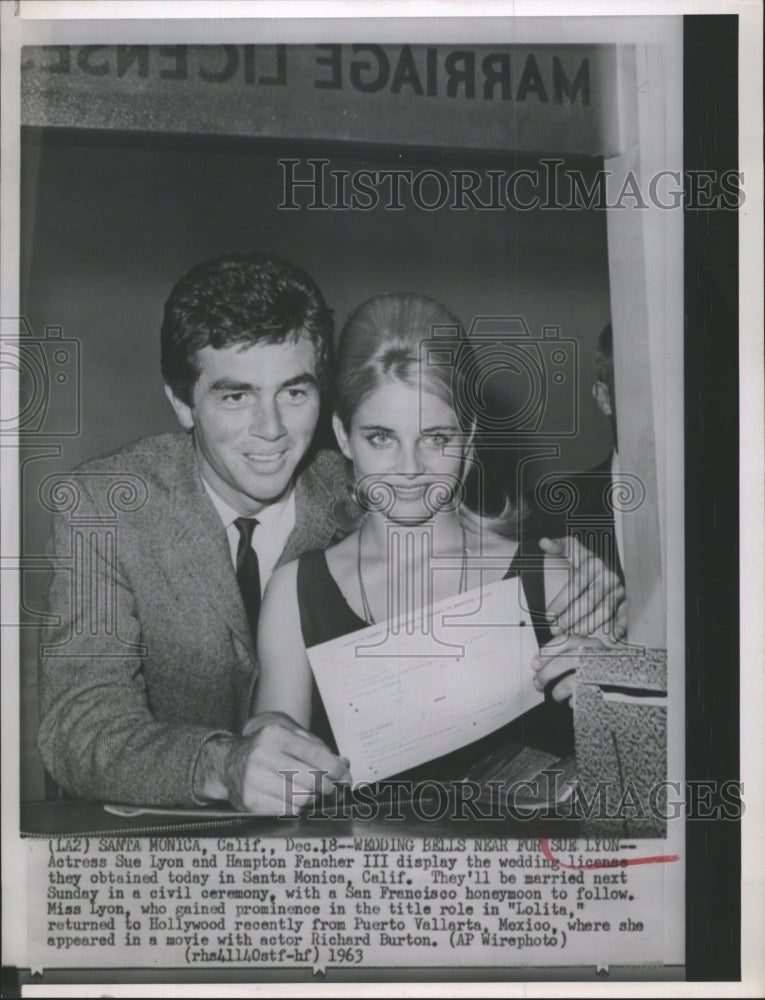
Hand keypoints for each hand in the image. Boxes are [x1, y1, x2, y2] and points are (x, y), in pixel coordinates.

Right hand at [196, 713, 350, 814]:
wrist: (228, 764)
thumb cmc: (266, 750)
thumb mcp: (288, 738)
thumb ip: (318, 749)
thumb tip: (344, 764)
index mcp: (275, 735)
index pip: (317, 755)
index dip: (337, 769)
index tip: (346, 777)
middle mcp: (263, 755)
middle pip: (313, 780)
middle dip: (329, 787)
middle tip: (335, 790)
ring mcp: (254, 779)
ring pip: (303, 798)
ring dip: (313, 799)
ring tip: (312, 794)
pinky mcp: (250, 801)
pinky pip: (288, 811)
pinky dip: (298, 808)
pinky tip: (295, 801)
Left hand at [532, 635, 607, 705]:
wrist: (629, 688)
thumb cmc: (606, 670)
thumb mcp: (591, 655)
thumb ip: (570, 653)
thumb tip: (540, 662)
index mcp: (593, 644)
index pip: (566, 641)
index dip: (547, 651)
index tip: (535, 663)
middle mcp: (598, 656)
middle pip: (564, 661)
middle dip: (546, 673)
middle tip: (538, 682)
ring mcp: (602, 675)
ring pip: (570, 682)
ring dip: (557, 692)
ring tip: (556, 696)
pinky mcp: (604, 693)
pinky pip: (580, 698)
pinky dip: (572, 702)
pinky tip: (572, 702)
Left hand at [539, 536, 625, 640]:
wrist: (603, 562)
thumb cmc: (583, 558)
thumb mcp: (570, 548)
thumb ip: (556, 546)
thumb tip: (543, 542)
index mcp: (594, 563)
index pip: (575, 584)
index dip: (561, 601)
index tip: (549, 614)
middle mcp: (608, 576)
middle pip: (588, 600)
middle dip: (570, 617)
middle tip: (556, 629)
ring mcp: (618, 589)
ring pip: (604, 609)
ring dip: (589, 623)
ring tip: (574, 633)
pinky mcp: (625, 600)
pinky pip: (624, 613)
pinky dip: (620, 624)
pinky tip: (612, 635)